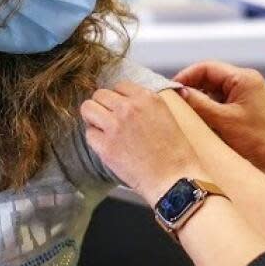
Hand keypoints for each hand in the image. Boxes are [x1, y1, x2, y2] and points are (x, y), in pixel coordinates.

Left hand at [80, 82, 204, 204]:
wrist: (176, 180)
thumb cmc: (176, 155)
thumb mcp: (167, 117)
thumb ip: (147, 106)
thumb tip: (128, 103)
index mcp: (148, 98)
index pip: (120, 85)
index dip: (118, 98)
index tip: (119, 107)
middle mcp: (129, 108)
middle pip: (100, 94)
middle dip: (102, 106)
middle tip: (108, 119)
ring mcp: (115, 126)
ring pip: (88, 109)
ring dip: (93, 118)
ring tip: (102, 130)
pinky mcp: (106, 146)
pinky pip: (89, 134)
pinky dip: (96, 140)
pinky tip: (108, 147)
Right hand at [174, 62, 264, 175]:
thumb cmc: (259, 141)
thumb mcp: (223, 121)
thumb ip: (199, 104)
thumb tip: (179, 92)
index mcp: (243, 78)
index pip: (206, 68)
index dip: (186, 77)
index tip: (171, 89)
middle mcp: (245, 81)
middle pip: (209, 78)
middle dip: (191, 89)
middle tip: (174, 102)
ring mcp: (245, 93)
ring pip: (213, 91)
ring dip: (200, 101)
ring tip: (186, 113)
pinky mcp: (244, 106)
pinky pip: (221, 102)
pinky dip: (209, 109)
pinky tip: (200, 120)